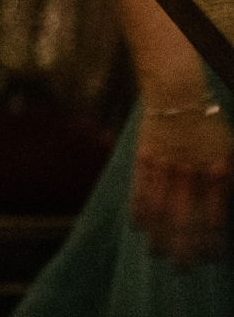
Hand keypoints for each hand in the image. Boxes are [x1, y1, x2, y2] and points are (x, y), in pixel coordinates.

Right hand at [132, 109, 232, 266]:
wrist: (177, 94)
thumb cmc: (208, 123)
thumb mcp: (229, 150)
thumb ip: (227, 178)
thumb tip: (226, 208)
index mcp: (216, 173)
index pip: (214, 219)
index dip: (212, 243)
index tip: (211, 260)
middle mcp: (190, 175)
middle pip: (185, 221)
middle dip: (184, 249)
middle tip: (182, 269)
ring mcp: (164, 168)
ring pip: (160, 210)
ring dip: (158, 235)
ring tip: (157, 254)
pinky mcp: (144, 160)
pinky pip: (140, 190)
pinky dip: (139, 211)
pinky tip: (138, 227)